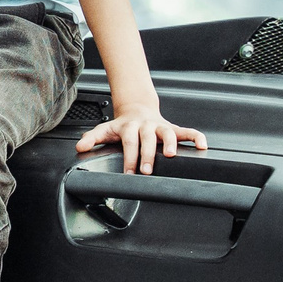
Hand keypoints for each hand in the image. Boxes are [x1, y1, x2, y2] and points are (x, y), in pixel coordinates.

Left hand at [75, 106, 204, 174]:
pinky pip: (187, 131)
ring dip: (170, 143)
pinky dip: (196, 137)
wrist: (136, 108)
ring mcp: (160, 126)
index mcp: (129, 126)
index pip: (128, 142)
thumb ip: (92, 138)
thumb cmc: (122, 125)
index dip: (128, 157)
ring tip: (171, 156)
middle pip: (147, 138)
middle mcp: (146, 125)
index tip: (128, 173)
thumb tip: (80, 147)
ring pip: (168, 132)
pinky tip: (202, 146)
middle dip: (148, 154)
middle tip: (147, 170)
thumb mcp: (105, 130)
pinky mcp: (173, 128)